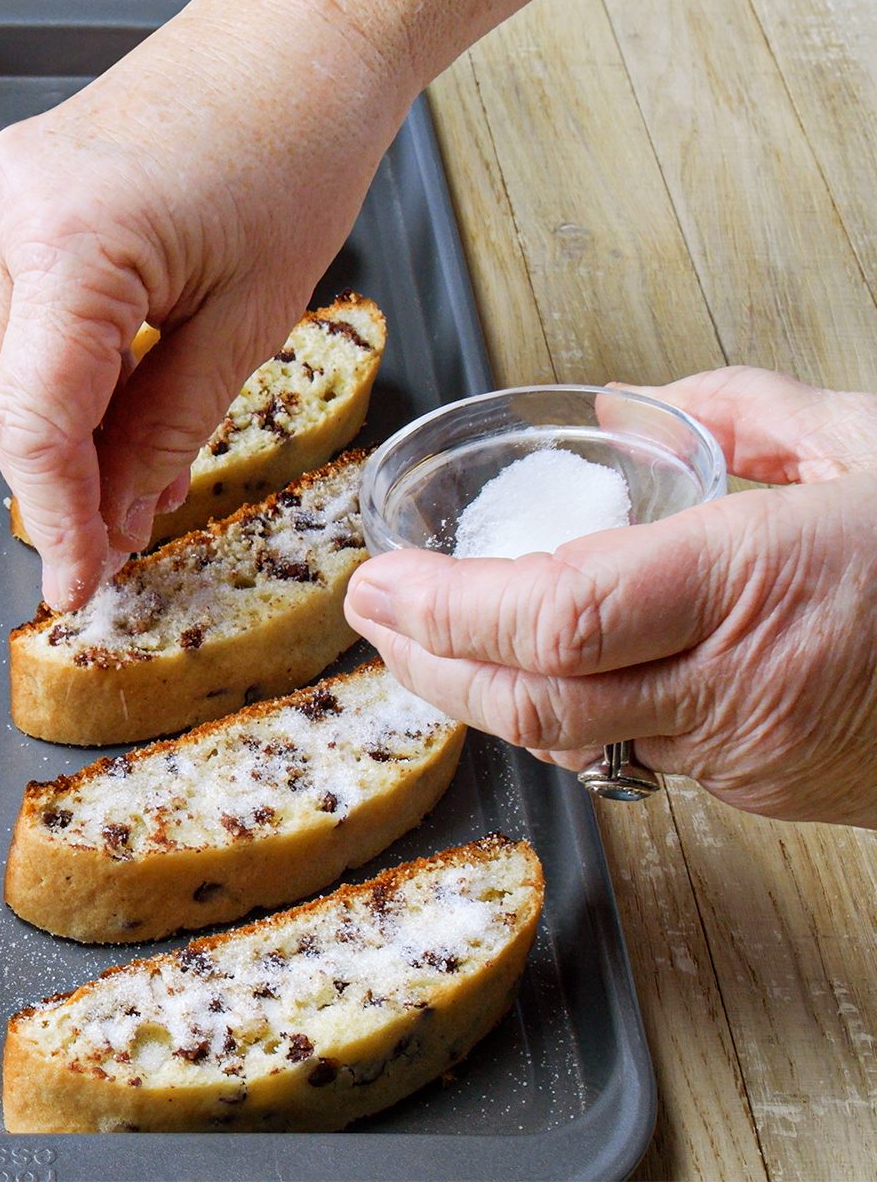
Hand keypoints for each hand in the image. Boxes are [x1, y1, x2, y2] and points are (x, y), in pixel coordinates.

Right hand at [0, 0, 544, 609]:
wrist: (301, 30)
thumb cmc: (299, 141)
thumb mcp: (250, 320)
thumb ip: (169, 431)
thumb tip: (116, 516)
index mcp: (72, 240)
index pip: (33, 420)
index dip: (56, 518)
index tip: (79, 584)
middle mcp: (15, 213)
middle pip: (7, 397)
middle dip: (59, 485)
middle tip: (114, 549)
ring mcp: (10, 198)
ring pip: (8, 364)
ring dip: (63, 435)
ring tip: (132, 489)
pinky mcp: (25, 194)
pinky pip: (25, 315)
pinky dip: (67, 376)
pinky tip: (119, 415)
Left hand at [345, 368, 876, 827]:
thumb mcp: (875, 441)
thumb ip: (746, 410)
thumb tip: (626, 406)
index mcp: (765, 581)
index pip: (558, 619)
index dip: (445, 610)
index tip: (378, 578)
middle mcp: (745, 681)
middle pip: (535, 700)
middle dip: (428, 662)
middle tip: (369, 612)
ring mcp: (751, 751)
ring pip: (569, 738)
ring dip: (477, 690)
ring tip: (419, 638)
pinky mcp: (761, 789)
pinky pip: (627, 753)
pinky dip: (557, 709)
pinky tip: (521, 672)